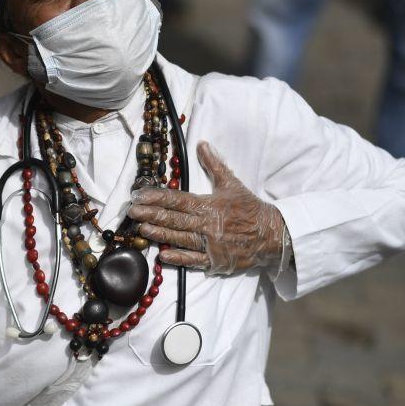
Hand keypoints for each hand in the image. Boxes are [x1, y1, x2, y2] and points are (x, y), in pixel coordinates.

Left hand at [127, 142, 285, 275]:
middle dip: (151, 214)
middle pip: (174, 219)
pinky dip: (179, 258)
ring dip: (160, 234)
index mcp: (208, 205)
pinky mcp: (216, 261)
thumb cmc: (249, 208)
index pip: (177, 199)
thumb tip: (201, 144)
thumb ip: (214, 165)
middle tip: (132, 211)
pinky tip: (163, 256)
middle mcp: (207, 224)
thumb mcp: (231, 183)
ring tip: (141, 229)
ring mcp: (211, 244)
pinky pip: (194, 260)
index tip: (139, 194)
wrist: (273, 234)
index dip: (156, 197)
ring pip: (180, 239)